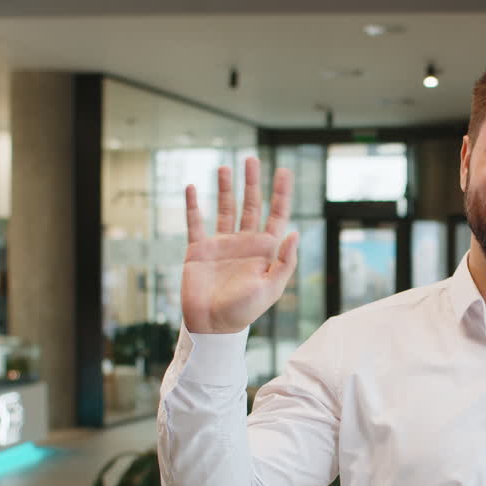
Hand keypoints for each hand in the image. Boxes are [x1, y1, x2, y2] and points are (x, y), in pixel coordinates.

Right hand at [181, 157, 298, 333]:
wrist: (212, 326)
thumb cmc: (244, 311)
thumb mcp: (271, 288)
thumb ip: (284, 261)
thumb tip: (295, 233)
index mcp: (264, 250)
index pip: (276, 214)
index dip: (280, 193)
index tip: (283, 171)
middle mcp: (244, 242)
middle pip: (250, 205)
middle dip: (252, 182)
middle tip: (251, 159)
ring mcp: (221, 244)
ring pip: (225, 209)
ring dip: (225, 188)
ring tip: (225, 167)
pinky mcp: (199, 250)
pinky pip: (195, 223)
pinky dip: (193, 205)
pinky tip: (191, 187)